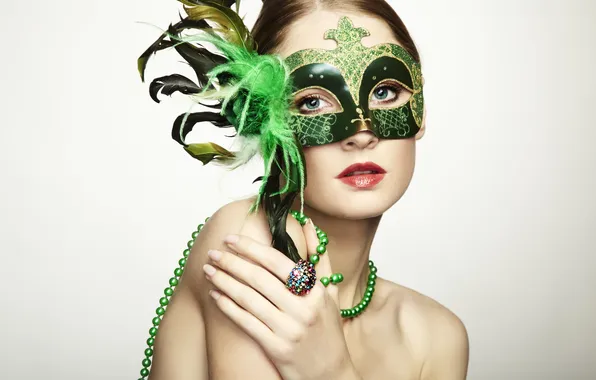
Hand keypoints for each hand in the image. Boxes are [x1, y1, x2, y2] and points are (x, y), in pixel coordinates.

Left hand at [203, 220, 354, 379]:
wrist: (331, 375)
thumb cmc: (328, 330)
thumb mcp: (330, 294)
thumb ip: (319, 258)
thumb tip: (309, 225)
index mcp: (316, 291)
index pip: (279, 262)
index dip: (252, 248)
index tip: (232, 238)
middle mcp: (303, 309)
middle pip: (260, 278)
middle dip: (232, 262)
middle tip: (214, 252)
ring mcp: (289, 330)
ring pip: (249, 298)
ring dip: (225, 281)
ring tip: (209, 270)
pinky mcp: (277, 348)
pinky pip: (246, 322)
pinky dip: (228, 306)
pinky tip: (215, 295)